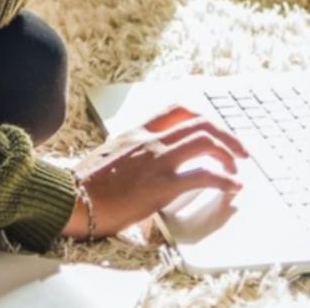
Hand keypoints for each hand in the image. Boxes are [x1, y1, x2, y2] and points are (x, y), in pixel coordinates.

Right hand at [60, 104, 250, 240]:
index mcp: (136, 132)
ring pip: (206, 140)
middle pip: (200, 122)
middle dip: (227, 135)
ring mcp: (157, 160)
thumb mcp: (108, 156)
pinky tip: (232, 187)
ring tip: (237, 169)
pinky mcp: (162, 185)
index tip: (214, 130)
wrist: (70, 199)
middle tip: (239, 151)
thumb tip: (140, 165)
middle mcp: (150, 140)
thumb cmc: (83, 186)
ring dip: (229, 152)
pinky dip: (225, 180)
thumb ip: (129, 153)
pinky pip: (205, 175)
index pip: (175, 110)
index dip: (201, 118)